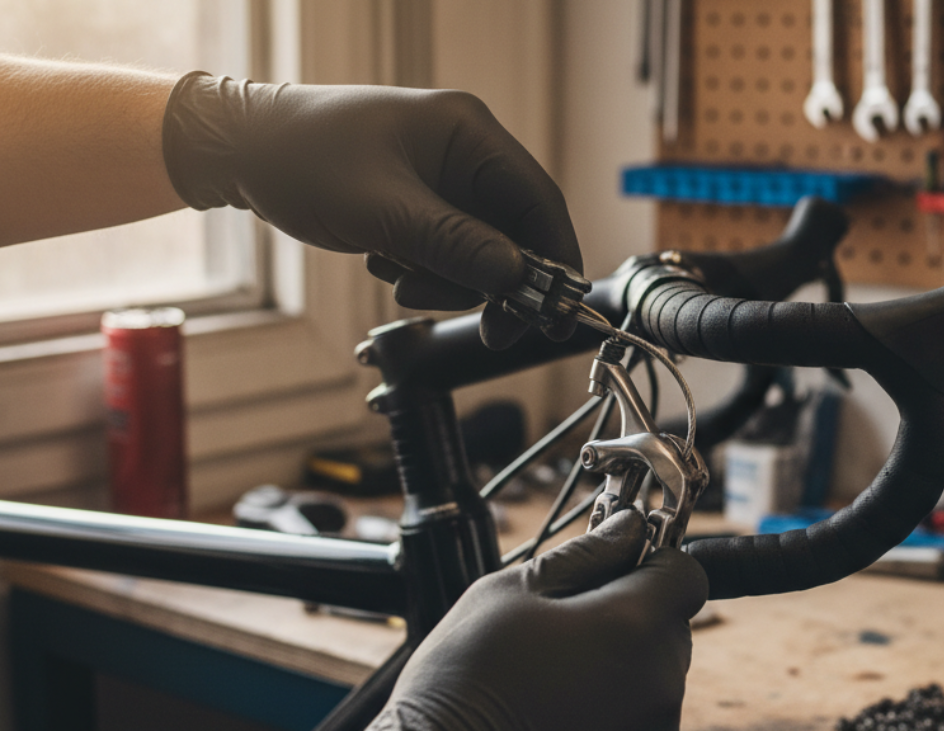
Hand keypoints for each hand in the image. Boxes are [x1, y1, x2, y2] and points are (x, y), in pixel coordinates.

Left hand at [162, 73, 580, 348]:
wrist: (238, 152)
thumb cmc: (302, 159)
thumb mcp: (383, 211)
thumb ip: (455, 246)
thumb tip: (516, 277)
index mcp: (468, 133)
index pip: (538, 201)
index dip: (555, 261)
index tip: (555, 313)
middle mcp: (464, 152)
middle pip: (513, 233)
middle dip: (493, 282)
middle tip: (489, 328)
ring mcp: (442, 177)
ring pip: (478, 251)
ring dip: (448, 279)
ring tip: (400, 278)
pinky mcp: (419, 200)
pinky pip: (446, 250)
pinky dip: (424, 270)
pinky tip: (384, 262)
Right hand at [368, 510, 707, 730]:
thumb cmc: (466, 678)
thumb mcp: (513, 593)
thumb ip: (585, 555)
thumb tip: (627, 527)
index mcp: (633, 627)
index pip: (686, 575)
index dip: (654, 558)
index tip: (617, 561)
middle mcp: (657, 681)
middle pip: (672, 623)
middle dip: (633, 608)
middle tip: (569, 614)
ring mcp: (650, 724)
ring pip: (655, 669)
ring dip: (622, 656)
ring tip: (556, 664)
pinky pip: (639, 708)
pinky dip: (613, 697)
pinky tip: (561, 697)